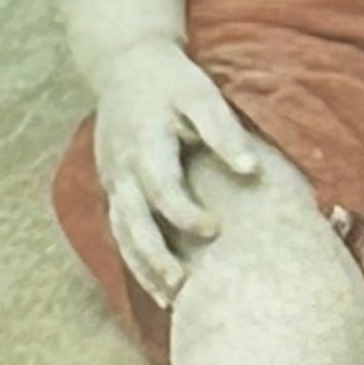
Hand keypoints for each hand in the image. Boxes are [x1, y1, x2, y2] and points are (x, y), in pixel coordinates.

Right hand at [91, 40, 260, 304]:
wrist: (124, 65)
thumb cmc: (172, 81)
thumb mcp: (201, 94)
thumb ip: (224, 132)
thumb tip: (251, 171)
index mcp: (144, 142)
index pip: (160, 187)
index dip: (184, 212)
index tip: (214, 229)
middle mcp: (122, 166)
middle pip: (132, 221)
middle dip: (154, 256)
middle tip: (182, 287)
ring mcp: (112, 179)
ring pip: (121, 232)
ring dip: (142, 266)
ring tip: (170, 300)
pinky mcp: (112, 187)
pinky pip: (119, 229)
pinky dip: (135, 257)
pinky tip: (157, 284)